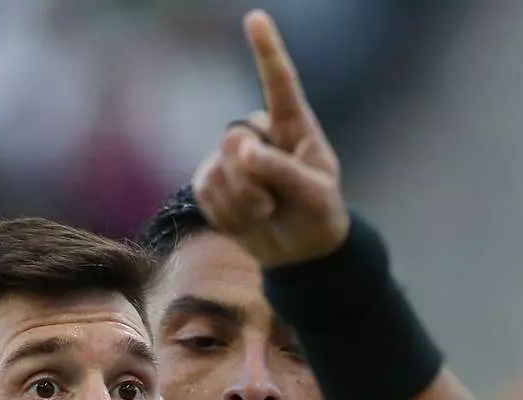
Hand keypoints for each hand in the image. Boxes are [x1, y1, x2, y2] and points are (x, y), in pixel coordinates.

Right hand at [192, 10, 349, 267]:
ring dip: (242, 204)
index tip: (255, 18)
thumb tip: (244, 152)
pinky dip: (226, 214)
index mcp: (293, 126)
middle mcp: (258, 133)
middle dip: (252, 181)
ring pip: (218, 171)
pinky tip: (245, 220)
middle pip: (236, 143)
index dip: (267, 51)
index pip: (279, 84)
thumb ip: (283, 171)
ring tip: (265, 214)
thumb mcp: (315, 196)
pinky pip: (205, 191)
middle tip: (275, 205)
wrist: (298, 253)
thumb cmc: (317, 216)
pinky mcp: (211, 180)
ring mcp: (231, 157)